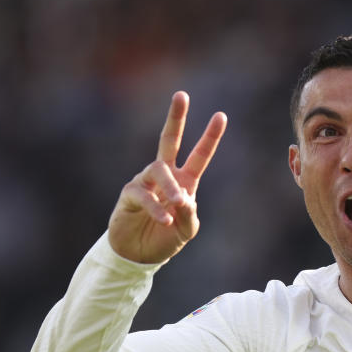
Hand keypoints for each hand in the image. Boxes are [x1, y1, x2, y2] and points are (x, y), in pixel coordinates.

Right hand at [108, 92, 226, 263]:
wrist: (139, 256)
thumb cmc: (165, 239)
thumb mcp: (186, 230)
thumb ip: (190, 214)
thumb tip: (184, 198)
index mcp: (184, 182)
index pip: (199, 155)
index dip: (210, 137)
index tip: (221, 115)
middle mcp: (165, 177)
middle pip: (169, 140)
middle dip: (176, 118)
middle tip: (182, 95)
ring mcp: (146, 183)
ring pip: (158, 170)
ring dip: (170, 186)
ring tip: (178, 201)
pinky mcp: (130, 195)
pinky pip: (143, 194)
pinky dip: (156, 208)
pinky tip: (165, 220)